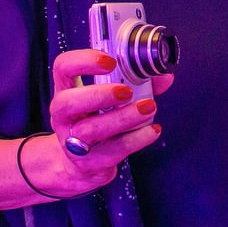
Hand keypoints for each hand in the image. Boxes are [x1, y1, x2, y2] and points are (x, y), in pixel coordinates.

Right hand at [38, 49, 166, 197]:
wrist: (82, 165)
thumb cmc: (97, 122)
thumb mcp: (109, 99)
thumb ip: (137, 83)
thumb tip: (164, 76)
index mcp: (67, 90)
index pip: (63, 67)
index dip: (83, 61)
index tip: (110, 61)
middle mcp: (64, 116)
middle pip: (66, 103)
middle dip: (98, 95)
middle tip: (126, 91)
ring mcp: (73, 141)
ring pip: (90, 130)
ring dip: (123, 118)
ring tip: (148, 108)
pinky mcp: (90, 162)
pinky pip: (112, 151)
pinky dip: (136, 139)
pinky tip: (151, 130)